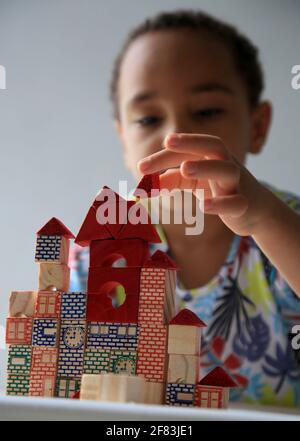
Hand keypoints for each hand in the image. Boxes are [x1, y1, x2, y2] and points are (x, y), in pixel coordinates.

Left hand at [137, 133, 275, 235]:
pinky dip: (220, 203)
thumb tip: (144, 185)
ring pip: (227, 170)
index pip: (188, 150)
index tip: (142, 165)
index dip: (165, 156)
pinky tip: (204, 206)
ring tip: (185, 168)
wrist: (255, 209)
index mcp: (212, 156)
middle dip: (191, 142)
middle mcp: (226, 164)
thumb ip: (170, 180)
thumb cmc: (219, 189)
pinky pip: (235, 202)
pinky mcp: (244, 204)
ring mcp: (237, 183)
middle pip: (213, 147)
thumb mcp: (192, 182)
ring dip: (206, 167)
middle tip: (168, 142)